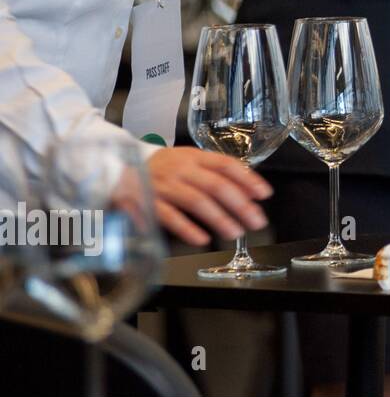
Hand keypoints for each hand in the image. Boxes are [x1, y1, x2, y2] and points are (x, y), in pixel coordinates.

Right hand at [125, 147, 272, 245]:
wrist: (117, 168)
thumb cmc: (162, 170)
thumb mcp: (189, 163)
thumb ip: (216, 174)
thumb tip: (250, 191)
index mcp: (194, 157)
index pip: (226, 165)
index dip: (247, 179)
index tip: (264, 194)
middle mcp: (180, 169)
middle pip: (216, 185)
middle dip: (240, 205)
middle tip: (256, 221)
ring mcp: (163, 185)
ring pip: (196, 201)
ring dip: (219, 218)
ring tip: (235, 232)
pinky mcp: (146, 202)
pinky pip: (169, 216)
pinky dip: (187, 228)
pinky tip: (202, 239)